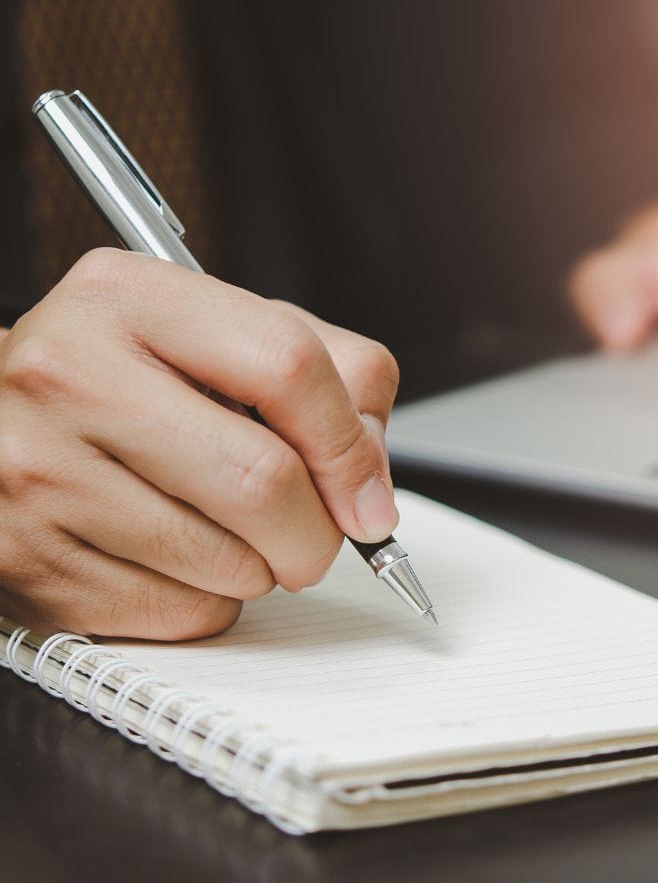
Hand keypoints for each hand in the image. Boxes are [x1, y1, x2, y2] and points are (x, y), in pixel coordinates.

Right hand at [0, 249, 399, 639]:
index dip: (350, 445)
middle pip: (263, 480)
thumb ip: (330, 375)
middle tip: (315, 535)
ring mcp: (36, 472)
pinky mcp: (26, 562)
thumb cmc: (127, 378)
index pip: (289, 365)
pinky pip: (180, 613)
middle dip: (318, 532)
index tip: (367, 494)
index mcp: (132, 297)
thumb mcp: (225, 337)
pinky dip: (211, 602)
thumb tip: (370, 484)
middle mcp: (70, 375)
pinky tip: (179, 559)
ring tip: (228, 532)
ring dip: (262, 567)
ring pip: (228, 564)